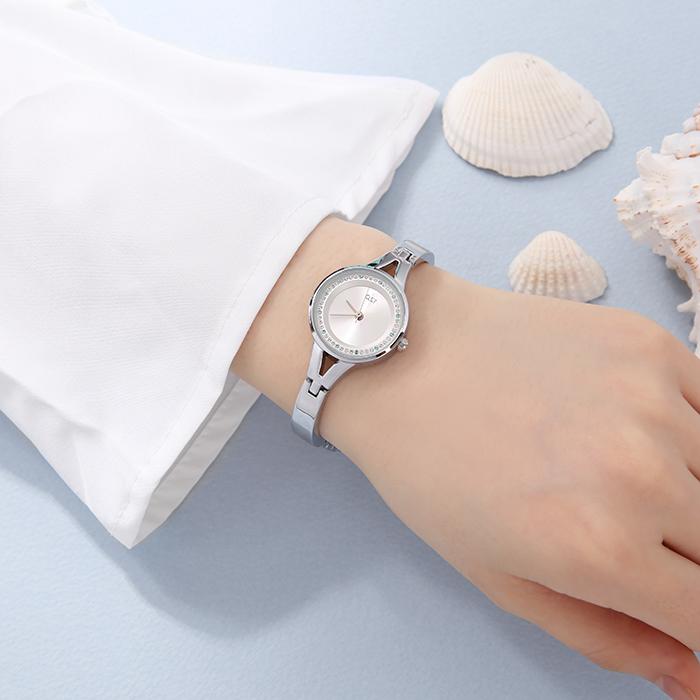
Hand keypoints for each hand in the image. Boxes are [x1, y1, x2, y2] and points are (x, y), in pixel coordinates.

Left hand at [232, 216, 699, 699]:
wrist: (405, 360)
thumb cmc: (432, 469)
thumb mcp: (499, 576)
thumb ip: (603, 636)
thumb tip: (690, 674)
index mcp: (600, 550)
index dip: (691, 619)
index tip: (667, 599)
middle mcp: (641, 477)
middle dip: (681, 555)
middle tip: (623, 531)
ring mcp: (652, 403)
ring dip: (682, 490)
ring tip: (608, 469)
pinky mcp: (649, 345)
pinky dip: (684, 430)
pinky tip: (626, 425)